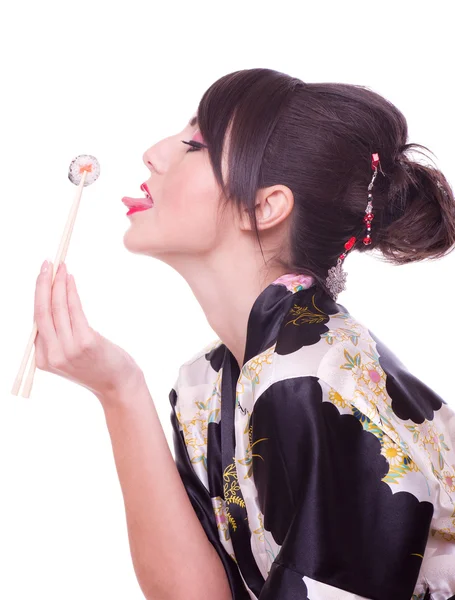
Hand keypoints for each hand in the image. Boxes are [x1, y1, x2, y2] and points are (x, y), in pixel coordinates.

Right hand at [34, 260, 143, 404]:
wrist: (119, 386)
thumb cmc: (97, 367)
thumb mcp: (69, 357)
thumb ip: (57, 338)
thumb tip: (51, 304)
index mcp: (44, 360)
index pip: (36, 322)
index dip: (38, 296)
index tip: (43, 277)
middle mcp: (53, 356)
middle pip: (41, 312)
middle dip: (42, 285)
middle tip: (46, 264)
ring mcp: (68, 350)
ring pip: (57, 309)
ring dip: (57, 284)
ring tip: (60, 266)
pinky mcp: (86, 342)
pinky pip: (74, 310)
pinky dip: (70, 292)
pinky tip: (70, 279)